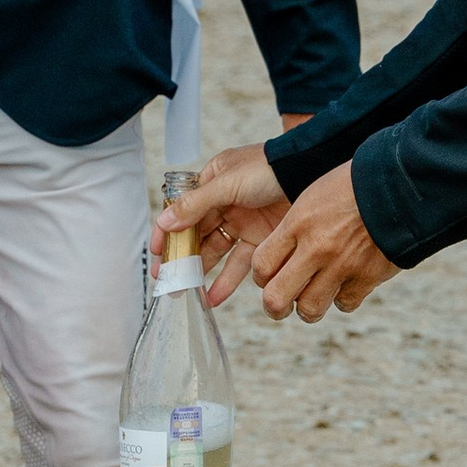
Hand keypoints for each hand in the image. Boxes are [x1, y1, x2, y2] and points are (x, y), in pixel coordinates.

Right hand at [161, 145, 286, 296]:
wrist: (310, 171)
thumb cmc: (268, 168)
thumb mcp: (227, 183)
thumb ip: (195, 204)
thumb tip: (164, 223)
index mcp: (212, 183)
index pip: (181, 210)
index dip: (167, 232)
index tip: (156, 255)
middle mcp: (224, 203)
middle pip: (196, 235)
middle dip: (180, 258)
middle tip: (167, 281)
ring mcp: (242, 222)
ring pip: (215, 252)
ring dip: (200, 272)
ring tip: (187, 293)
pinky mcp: (260, 239)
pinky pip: (239, 263)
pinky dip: (226, 281)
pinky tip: (214, 297)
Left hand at [230, 162, 397, 324]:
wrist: (400, 184)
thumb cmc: (353, 186)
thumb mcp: (314, 197)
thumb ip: (294, 229)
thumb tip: (279, 259)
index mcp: (298, 223)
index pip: (261, 265)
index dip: (261, 277)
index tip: (268, 276)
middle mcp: (316, 248)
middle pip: (276, 297)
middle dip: (274, 306)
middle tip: (280, 304)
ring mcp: (342, 265)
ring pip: (310, 309)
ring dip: (307, 308)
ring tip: (312, 298)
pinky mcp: (367, 276)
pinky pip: (344, 304)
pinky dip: (342, 299)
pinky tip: (344, 286)